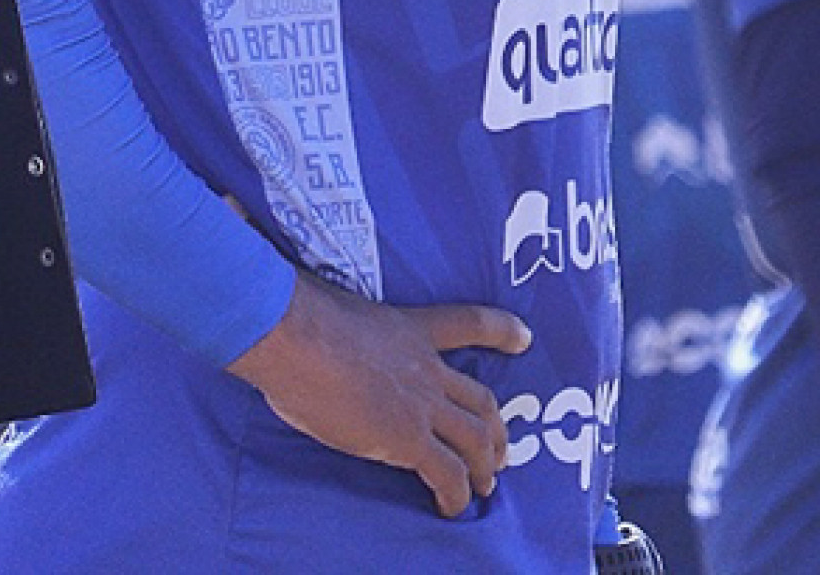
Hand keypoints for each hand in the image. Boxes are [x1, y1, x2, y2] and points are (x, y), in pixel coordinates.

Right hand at [227, 270, 531, 517]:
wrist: (295, 336)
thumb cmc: (298, 319)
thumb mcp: (337, 312)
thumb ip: (348, 331)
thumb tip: (322, 341)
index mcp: (411, 328)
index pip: (468, 324)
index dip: (501, 331)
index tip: (524, 338)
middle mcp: (426, 367)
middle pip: (480, 399)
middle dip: (497, 429)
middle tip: (501, 451)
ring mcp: (421, 403)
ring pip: (475, 439)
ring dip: (485, 465)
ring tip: (486, 485)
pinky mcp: (408, 438)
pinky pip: (447, 473)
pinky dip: (456, 494)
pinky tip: (452, 508)